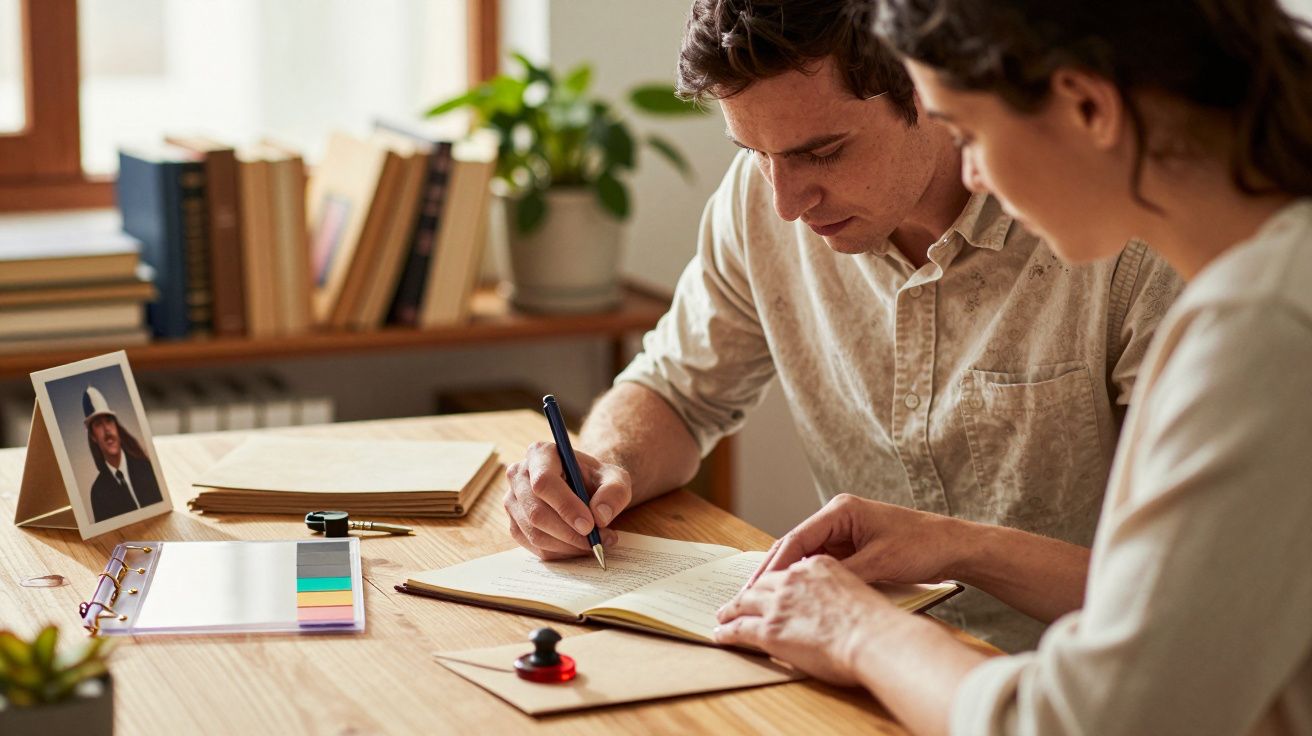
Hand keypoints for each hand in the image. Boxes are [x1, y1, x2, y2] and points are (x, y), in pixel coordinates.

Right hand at [503, 442, 625, 558]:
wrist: (586, 488)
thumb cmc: (597, 480)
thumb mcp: (616, 479)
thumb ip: (614, 492)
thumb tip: (600, 516)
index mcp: (540, 454)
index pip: (544, 482)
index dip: (565, 506)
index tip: (589, 525)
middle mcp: (519, 475)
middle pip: (536, 513)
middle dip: (569, 533)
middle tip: (597, 541)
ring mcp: (513, 501)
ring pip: (535, 534)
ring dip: (568, 545)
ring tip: (595, 544)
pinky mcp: (515, 524)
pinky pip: (534, 547)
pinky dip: (560, 552)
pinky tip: (579, 546)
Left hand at [714, 555, 907, 684]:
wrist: (875, 638)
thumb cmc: (879, 621)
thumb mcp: (864, 587)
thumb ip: (842, 589)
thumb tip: (835, 602)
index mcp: (820, 564)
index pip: (789, 567)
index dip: (775, 578)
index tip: (767, 586)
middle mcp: (795, 578)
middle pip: (764, 581)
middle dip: (749, 592)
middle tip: (737, 601)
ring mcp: (780, 601)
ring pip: (746, 602)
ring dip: (732, 609)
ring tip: (722, 616)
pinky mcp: (771, 627)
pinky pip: (740, 627)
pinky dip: (728, 631)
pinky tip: (720, 634)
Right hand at [748, 494, 966, 587]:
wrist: (951, 545)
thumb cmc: (920, 545)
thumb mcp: (879, 563)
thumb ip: (843, 575)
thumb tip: (810, 590)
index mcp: (840, 510)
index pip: (796, 537)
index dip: (775, 564)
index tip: (756, 586)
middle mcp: (837, 517)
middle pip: (795, 545)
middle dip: (774, 571)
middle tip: (749, 595)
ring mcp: (843, 531)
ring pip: (806, 556)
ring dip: (789, 576)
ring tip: (766, 599)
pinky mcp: (851, 546)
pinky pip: (822, 563)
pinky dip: (808, 578)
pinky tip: (795, 596)